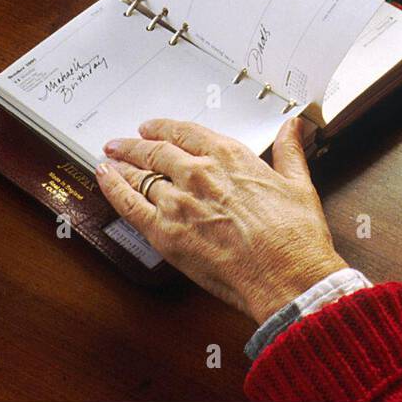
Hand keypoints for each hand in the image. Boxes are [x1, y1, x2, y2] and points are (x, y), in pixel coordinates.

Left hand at [94, 117, 347, 324]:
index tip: (153, 127)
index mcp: (230, 156)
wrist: (286, 275)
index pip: (187, 133)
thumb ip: (289, 151)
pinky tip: (103, 177)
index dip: (165, 128)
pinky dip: (112, 188)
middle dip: (135, 144)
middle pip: (157, 150)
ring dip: (122, 165)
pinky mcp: (165, 232)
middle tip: (122, 142)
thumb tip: (292, 126)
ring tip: (110, 159)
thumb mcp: (298, 184)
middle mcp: (199, 173)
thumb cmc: (295, 235)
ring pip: (140, 175)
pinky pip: (129, 205)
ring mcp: (178, 202)